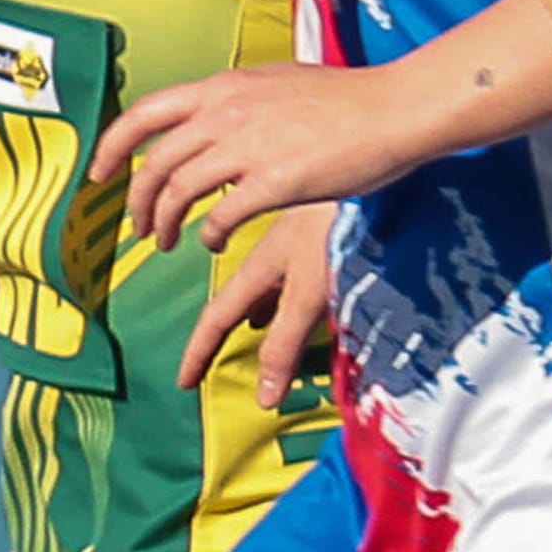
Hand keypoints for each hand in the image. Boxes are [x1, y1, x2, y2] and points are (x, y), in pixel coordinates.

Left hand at [95, 62, 412, 253]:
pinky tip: (213, 243)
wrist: (393, 108)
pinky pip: (221, 217)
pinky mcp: (274, 181)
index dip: (113, 147)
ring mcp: (248, 146)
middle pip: (155, 162)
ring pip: (178, 192)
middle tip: (140, 227)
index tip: (100, 174)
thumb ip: (239, 102)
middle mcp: (227, 112)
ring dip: (165, 223)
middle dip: (137, 201)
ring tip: (168, 243)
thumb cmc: (347, 99)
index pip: (145, 113)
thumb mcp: (278, 84)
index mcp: (224, 86)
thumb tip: (216, 122)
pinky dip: (208, 235)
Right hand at [178, 204, 333, 404]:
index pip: (218, 318)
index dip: (200, 351)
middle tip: (206, 359)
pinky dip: (282, 288)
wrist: (369, 155)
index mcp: (261, 267)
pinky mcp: (321, 228)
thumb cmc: (339, 225)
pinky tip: (291, 289)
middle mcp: (271, 251)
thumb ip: (286, 343)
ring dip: (252, 308)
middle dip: (218, 332)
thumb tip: (264, 397)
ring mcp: (295, 237)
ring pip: (262, 281)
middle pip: (235, 298)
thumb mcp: (310, 292)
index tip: (183, 381)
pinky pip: (288, 267)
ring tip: (248, 328)